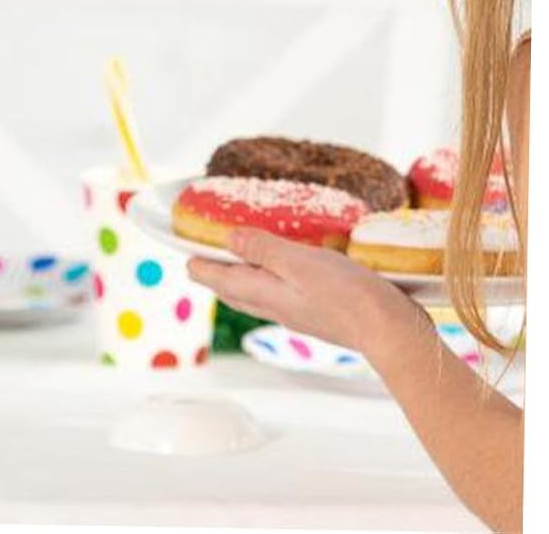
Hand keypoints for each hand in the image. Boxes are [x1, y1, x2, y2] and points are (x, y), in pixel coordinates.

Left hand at [187, 228, 421, 355]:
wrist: (391, 333)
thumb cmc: (346, 296)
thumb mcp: (298, 262)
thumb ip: (262, 250)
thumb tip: (227, 238)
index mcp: (262, 294)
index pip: (215, 278)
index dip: (196, 260)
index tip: (180, 244)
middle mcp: (273, 307)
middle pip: (230, 288)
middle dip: (212, 270)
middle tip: (200, 250)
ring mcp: (295, 313)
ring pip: (254, 294)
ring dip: (238, 276)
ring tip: (234, 257)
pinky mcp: (317, 313)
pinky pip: (279, 296)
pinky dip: (268, 280)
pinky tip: (281, 272)